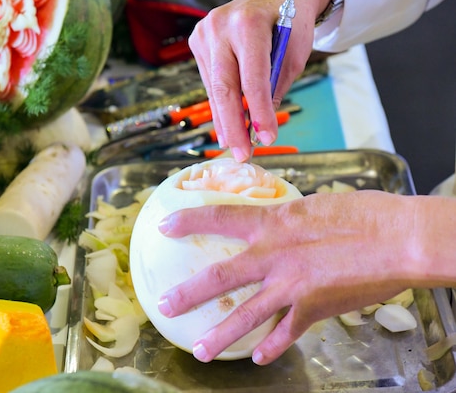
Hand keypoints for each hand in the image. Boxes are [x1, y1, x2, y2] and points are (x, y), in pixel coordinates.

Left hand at [156, 190, 416, 364]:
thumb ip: (286, 219)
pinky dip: (271, 346)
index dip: (189, 221)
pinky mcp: (313, 309)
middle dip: (189, 292)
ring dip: (220, 335)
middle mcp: (274, 256)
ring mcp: (291, 286)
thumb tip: (275, 222)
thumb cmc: (362, 213)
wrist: (398, 239)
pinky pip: (285, 332)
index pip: (220, 217)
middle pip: (220, 276)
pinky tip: (259, 356)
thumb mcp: (313, 206)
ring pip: (246, 316)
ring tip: (198, 350)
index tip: (164, 226)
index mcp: (273, 223)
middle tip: (165, 304)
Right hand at [188, 0, 331, 160]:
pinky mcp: (198, 40)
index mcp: (249, 23)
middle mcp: (220, 26)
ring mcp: (205, 32)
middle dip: (233, 125)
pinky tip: (226, 125)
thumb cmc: (291, 20)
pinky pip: (211, 80)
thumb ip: (275, 85)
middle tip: (241, 155)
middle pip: (224, 87)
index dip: (259, 111)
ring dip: (225, 119)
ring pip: (214, 87)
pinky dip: (220, 103)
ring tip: (234, 146)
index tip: (267, 139)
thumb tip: (259, 125)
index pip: (252, 77)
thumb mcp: (294, 53)